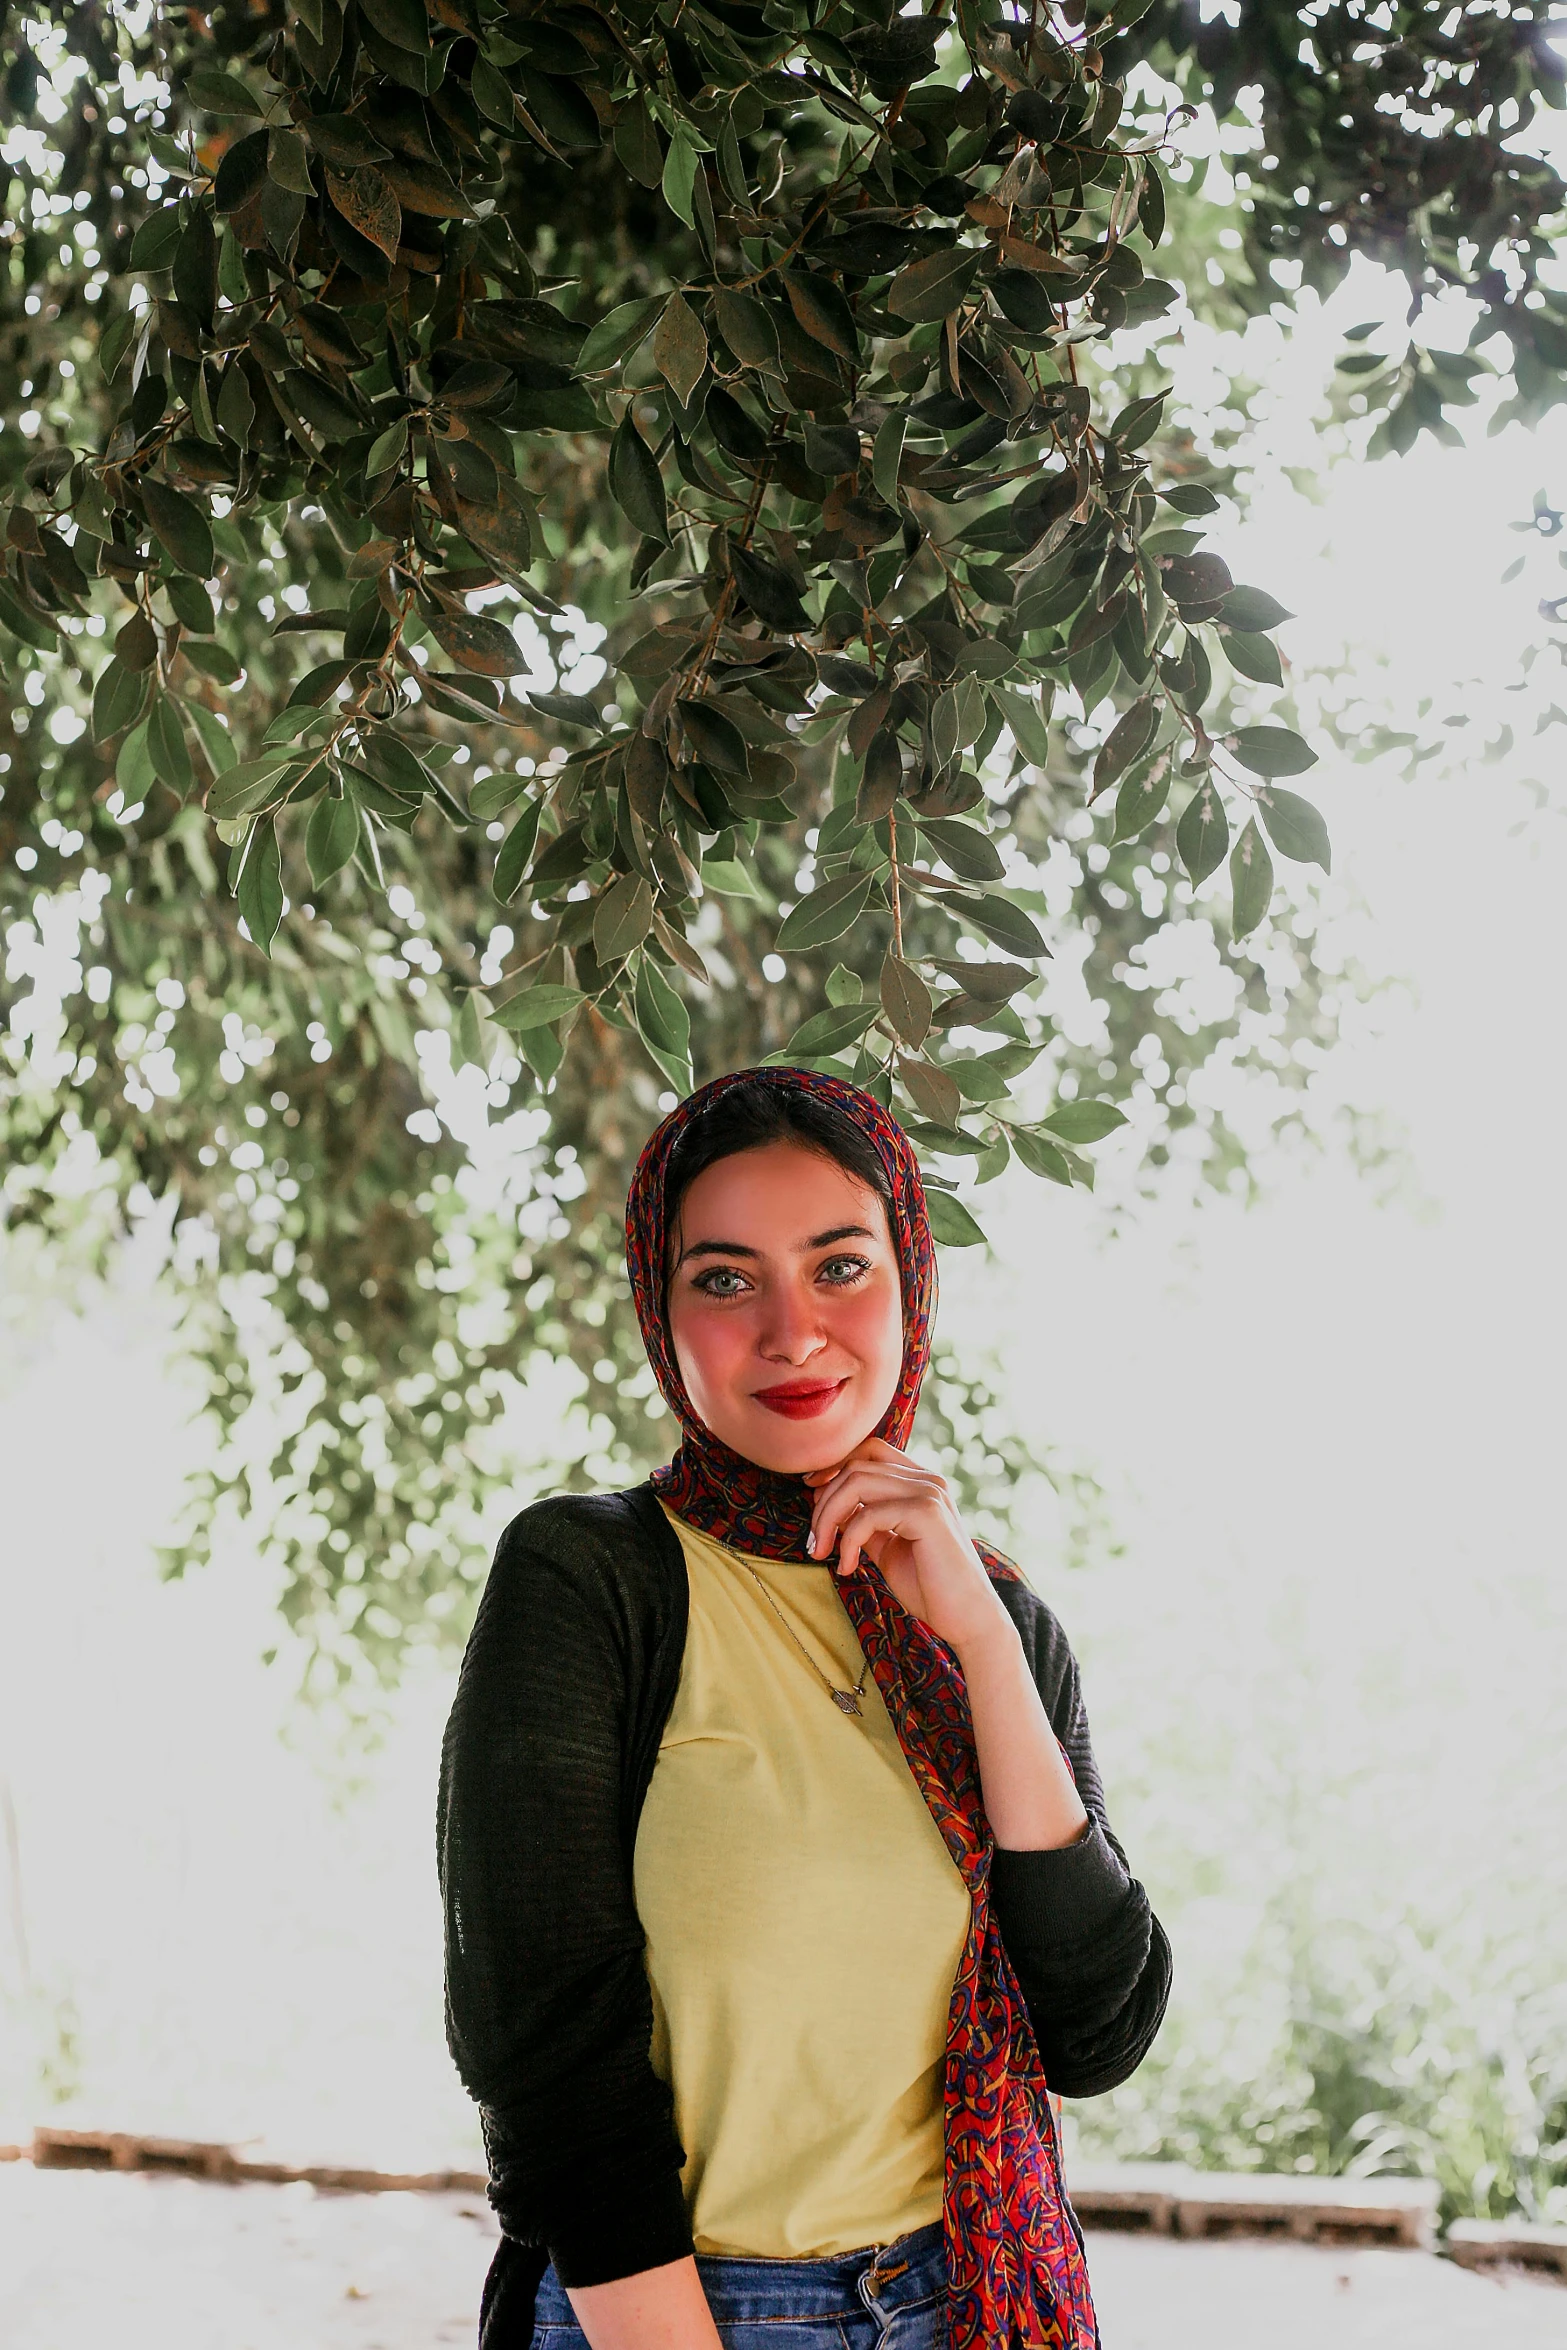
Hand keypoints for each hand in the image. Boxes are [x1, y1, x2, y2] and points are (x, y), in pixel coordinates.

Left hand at [803, 1437, 1013, 1660]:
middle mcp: (928, 1480)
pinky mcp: (926, 1514)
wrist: (966, 1619)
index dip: (834, 1466)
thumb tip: (825, 1500)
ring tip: (822, 1552)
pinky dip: (848, 1541)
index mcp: (921, 1482)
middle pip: (856, 1466)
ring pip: (856, 1483)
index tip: (811, 1493)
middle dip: (823, 1502)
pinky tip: (848, 1567)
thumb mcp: (886, 1545)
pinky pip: (867, 1515)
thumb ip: (863, 1520)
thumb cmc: (928, 1586)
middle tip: (814, 1542)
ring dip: (827, 1519)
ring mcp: (929, 1493)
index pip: (870, 1450)